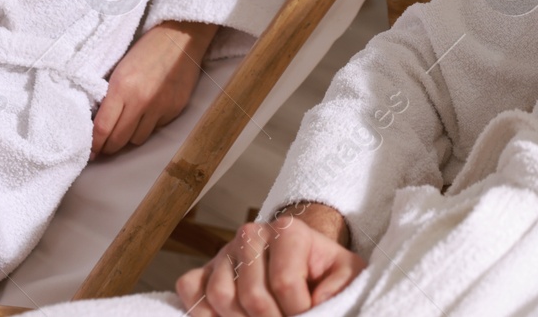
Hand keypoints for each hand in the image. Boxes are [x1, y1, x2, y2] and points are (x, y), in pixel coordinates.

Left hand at [92, 20, 217, 155]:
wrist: (180, 37)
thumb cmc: (146, 49)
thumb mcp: (120, 69)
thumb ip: (110, 96)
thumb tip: (99, 122)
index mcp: (122, 87)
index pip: (103, 128)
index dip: (95, 145)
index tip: (91, 152)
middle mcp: (141, 101)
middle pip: (119, 140)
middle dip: (109, 147)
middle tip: (104, 146)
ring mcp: (160, 107)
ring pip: (138, 140)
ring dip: (129, 137)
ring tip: (127, 128)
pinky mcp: (175, 110)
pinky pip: (156, 129)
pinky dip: (148, 126)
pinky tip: (147, 114)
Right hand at [176, 204, 362, 316]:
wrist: (302, 260)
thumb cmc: (324, 271)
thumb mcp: (346, 273)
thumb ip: (342, 285)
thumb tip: (318, 302)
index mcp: (287, 231)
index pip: (285, 283)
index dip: (298, 312)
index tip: (309, 315)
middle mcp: (251, 234)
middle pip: (252, 296)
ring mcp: (224, 252)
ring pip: (220, 296)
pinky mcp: (206, 268)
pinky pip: (191, 290)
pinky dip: (203, 313)